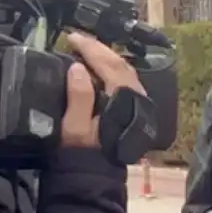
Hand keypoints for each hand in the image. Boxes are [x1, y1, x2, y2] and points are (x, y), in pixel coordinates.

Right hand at [61, 32, 146, 146]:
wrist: (97, 176)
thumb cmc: (84, 153)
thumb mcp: (75, 128)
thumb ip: (79, 97)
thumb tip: (79, 67)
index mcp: (122, 99)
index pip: (108, 65)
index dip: (90, 48)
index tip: (73, 37)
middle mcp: (136, 97)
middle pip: (120, 64)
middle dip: (99, 48)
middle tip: (79, 38)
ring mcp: (139, 102)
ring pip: (126, 71)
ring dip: (107, 57)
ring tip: (88, 48)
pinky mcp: (136, 108)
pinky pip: (127, 80)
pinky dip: (113, 69)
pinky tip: (101, 67)